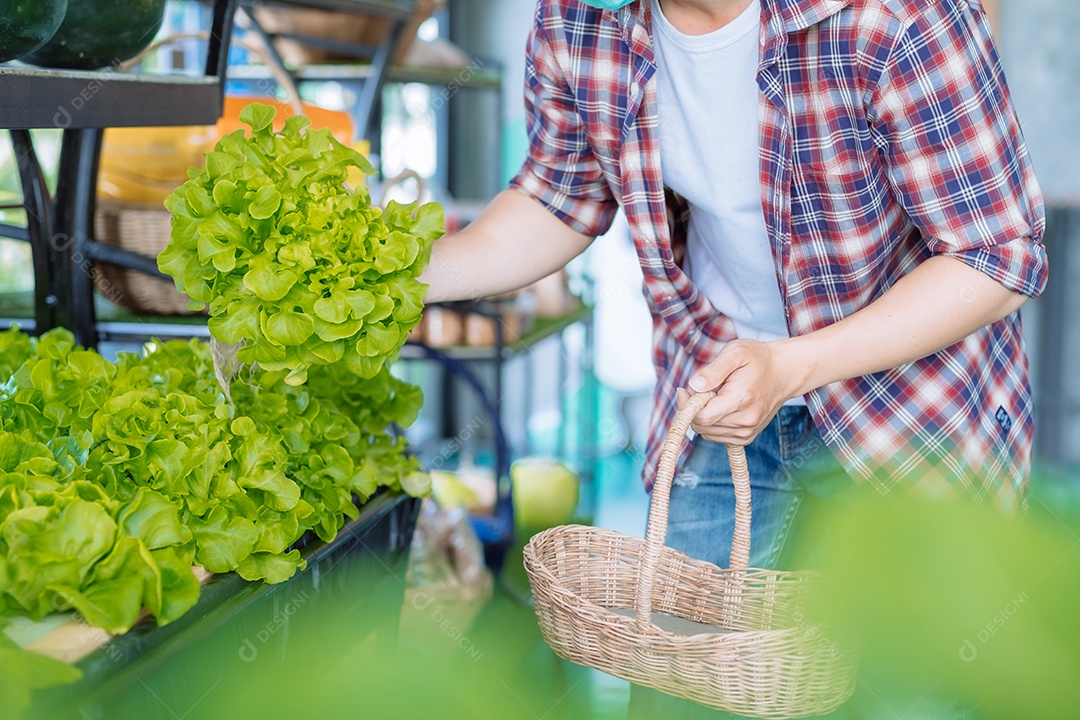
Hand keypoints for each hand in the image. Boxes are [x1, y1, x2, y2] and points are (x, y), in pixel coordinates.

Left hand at [677, 338, 803, 445]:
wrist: (783, 373)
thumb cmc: (757, 359)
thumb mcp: (735, 352)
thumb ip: (713, 370)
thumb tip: (693, 385)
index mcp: (741, 400)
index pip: (702, 417)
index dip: (686, 405)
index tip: (685, 390)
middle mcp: (745, 421)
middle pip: (702, 425)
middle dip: (695, 408)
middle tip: (704, 388)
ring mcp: (747, 432)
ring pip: (707, 432)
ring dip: (704, 415)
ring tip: (717, 395)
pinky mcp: (746, 437)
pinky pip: (717, 436)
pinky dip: (713, 423)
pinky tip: (721, 406)